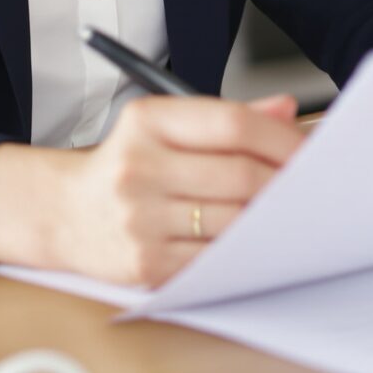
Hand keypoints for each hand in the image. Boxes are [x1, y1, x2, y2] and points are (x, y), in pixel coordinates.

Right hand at [50, 94, 301, 287]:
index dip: (281, 138)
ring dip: (269, 219)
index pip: (231, 123)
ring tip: (286, 214)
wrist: (63, 212)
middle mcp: (139, 166)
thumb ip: (225, 118)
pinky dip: (242, 251)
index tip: (309, 151)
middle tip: (309, 188)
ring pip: (233, 220)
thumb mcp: (163, 128)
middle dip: (285, 183)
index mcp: (147, 121)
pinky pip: (215, 258)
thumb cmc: (124, 166)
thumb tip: (286, 109)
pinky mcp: (145, 263)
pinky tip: (253, 242)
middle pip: (240, 174)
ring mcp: (140, 218)